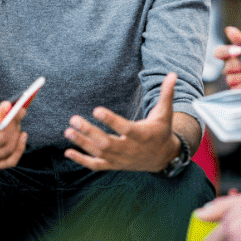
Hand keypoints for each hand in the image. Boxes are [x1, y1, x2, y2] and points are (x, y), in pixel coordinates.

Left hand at [64, 71, 179, 172]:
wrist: (163, 157)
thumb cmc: (161, 131)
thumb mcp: (165, 113)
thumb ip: (166, 94)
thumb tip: (172, 74)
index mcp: (143, 135)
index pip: (125, 128)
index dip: (111, 120)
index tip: (96, 110)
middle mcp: (130, 149)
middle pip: (107, 142)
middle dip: (89, 131)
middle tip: (73, 119)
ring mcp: (121, 159)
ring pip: (99, 153)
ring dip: (82, 143)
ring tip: (67, 131)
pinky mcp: (114, 166)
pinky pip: (96, 165)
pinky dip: (82, 161)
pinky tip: (67, 152)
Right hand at [216, 25, 240, 88]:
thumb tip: (229, 30)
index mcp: (233, 55)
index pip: (219, 52)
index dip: (225, 52)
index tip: (238, 51)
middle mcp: (230, 68)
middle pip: (226, 67)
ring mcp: (233, 80)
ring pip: (231, 78)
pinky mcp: (237, 91)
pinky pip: (236, 88)